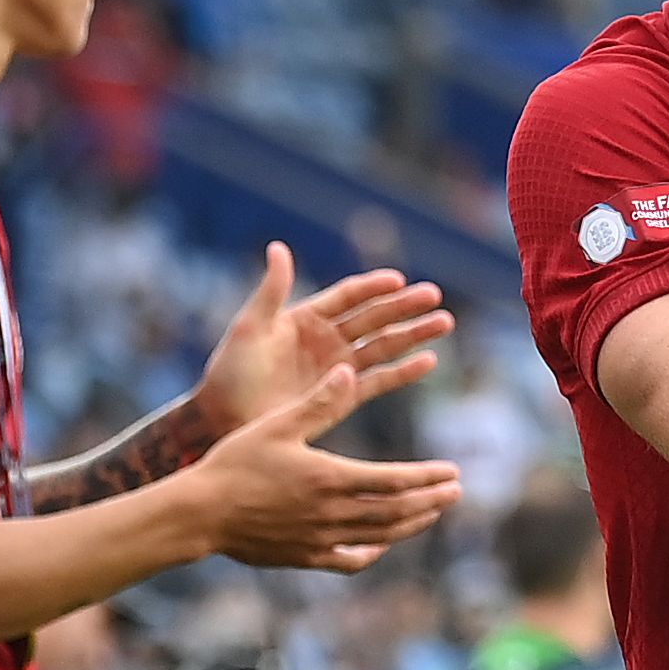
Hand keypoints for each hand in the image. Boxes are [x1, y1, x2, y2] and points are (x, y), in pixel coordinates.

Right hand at [189, 363, 461, 571]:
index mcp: (330, 478)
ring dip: (411, 524)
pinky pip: (347, 562)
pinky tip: (381, 545)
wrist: (198, 513)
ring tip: (432, 512)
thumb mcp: (277, 424)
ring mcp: (319, 540)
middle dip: (430, 501)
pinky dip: (370, 554)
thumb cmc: (234, 462)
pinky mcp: (303, 557)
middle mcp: (331, 514)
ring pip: (379, 536)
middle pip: (396, 512)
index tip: (453, 472)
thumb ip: (318, 402)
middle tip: (456, 492)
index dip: (427, 478)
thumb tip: (350, 371)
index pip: (394, 481)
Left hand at [193, 244, 450, 435]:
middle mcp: (326, 340)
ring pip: (383, 346)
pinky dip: (402, 372)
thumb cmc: (230, 375)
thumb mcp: (249, 328)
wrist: (224, 422)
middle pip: (373, 318)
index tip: (399, 280)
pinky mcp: (341, 396)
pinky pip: (378, 381)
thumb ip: (271, 291)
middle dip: (404, 307)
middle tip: (434, 296)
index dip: (373, 287)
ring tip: (444, 323)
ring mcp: (336, 368)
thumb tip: (279, 247)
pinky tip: (428, 361)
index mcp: (304, 319)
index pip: (347, 297)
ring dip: (412, 335)